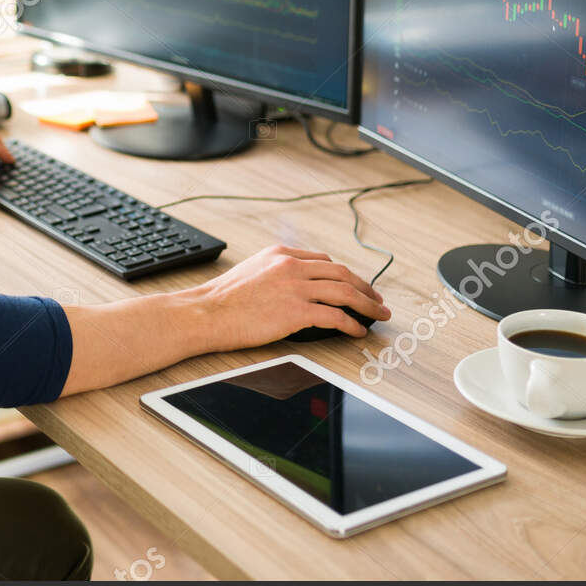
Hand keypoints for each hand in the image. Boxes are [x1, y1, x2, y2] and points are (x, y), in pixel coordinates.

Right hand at [194, 244, 388, 348]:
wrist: (207, 313)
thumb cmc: (222, 299)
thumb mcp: (251, 271)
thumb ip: (275, 272)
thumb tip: (295, 288)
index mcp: (281, 254)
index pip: (324, 261)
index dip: (345, 275)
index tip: (355, 285)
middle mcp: (292, 267)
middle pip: (342, 273)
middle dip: (366, 287)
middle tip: (377, 300)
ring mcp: (295, 288)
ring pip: (345, 292)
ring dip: (368, 305)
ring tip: (378, 315)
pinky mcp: (297, 312)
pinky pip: (336, 316)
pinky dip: (352, 324)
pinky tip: (358, 331)